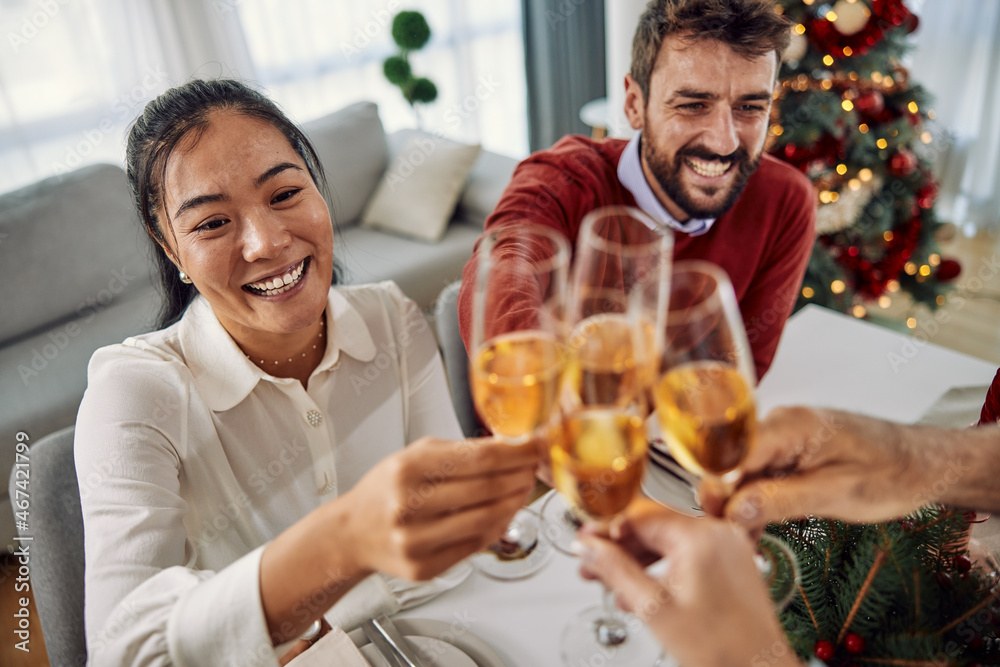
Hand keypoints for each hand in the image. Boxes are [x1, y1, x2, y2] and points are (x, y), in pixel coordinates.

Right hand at [339, 436, 538, 580]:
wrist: (352, 533)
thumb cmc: (386, 491)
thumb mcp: (414, 456)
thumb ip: (460, 452)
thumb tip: (509, 446)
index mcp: (408, 469)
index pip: (479, 458)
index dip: (516, 452)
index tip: (536, 446)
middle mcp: (409, 505)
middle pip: (487, 489)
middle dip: (520, 475)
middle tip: (535, 467)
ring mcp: (416, 541)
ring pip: (486, 519)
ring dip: (515, 502)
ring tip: (524, 489)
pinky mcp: (424, 568)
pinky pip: (475, 546)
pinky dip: (497, 528)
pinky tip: (505, 514)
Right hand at [575, 499, 797, 666]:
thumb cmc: (722, 650)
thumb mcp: (654, 609)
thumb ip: (615, 570)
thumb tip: (587, 547)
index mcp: (700, 536)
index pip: (639, 515)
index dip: (604, 528)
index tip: (583, 539)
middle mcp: (718, 533)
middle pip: (653, 527)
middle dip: (617, 547)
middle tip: (590, 563)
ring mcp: (727, 547)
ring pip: (668, 541)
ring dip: (636, 559)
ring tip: (609, 580)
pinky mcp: (731, 564)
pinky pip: (687, 554)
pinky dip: (661, 567)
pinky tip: (640, 589)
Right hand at [702, 406, 925, 530]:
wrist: (923, 465)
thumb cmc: (891, 474)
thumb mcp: (836, 494)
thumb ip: (782, 500)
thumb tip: (734, 510)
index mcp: (791, 426)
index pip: (735, 452)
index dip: (718, 486)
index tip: (715, 519)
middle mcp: (779, 425)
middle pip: (733, 463)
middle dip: (726, 501)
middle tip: (733, 539)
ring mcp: (782, 438)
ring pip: (744, 473)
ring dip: (740, 506)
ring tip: (745, 542)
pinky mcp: (788, 452)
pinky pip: (760, 475)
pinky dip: (756, 501)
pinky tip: (755, 528)